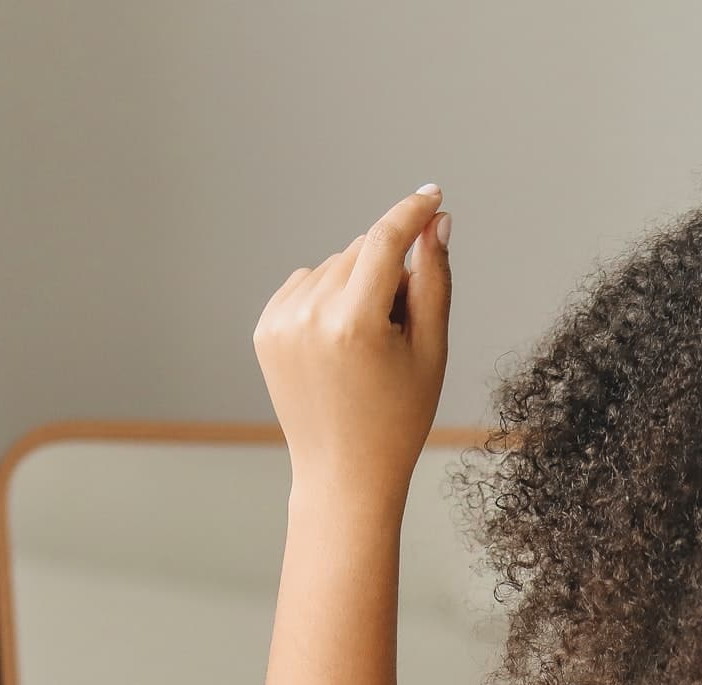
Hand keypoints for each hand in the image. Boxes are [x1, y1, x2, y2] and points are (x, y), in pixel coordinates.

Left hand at [253, 185, 451, 501]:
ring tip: (368, 346)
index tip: (432, 195)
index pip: (384, 240)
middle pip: (361, 252)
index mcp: (353, 324)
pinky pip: (307, 283)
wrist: (344, 473)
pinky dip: (329, 298)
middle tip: (400, 330)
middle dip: (389, 272)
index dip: (411, 212)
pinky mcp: (265, 328)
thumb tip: (436, 224)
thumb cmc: (398, 418)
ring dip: (359, 285)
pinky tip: (340, 343)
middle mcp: (309, 316)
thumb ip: (435, 280)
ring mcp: (280, 321)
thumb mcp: (431, 350)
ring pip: (334, 266)